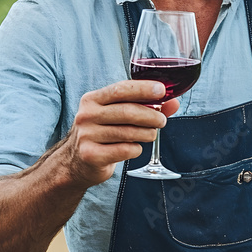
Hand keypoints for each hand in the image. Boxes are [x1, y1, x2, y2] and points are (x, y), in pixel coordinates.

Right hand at [63, 80, 179, 186]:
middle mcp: (86, 115)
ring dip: (147, 134)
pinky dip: (136, 149)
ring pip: (127, 132)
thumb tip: (174, 102)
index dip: (143, 88)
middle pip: (127, 111)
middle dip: (151, 115)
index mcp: (92, 99)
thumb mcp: (118, 116)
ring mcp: (86, 135)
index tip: (162, 91)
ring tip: (151, 134)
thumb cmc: (103, 133)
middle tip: (162, 120)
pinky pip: (124, 150)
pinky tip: (134, 148)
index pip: (120, 89)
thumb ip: (146, 106)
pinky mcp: (90, 155)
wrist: (77, 162)